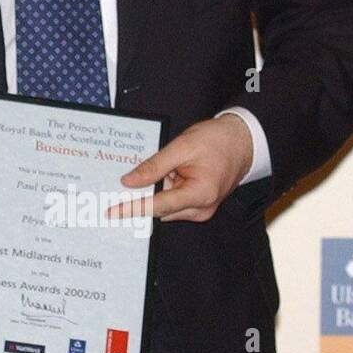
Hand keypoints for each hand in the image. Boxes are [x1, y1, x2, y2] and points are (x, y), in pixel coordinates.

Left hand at [112, 114, 253, 222]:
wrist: (242, 142)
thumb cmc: (216, 141)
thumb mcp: (182, 147)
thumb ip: (154, 166)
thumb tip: (129, 182)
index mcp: (200, 194)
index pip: (158, 206)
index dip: (133, 208)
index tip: (112, 211)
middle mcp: (201, 208)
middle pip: (159, 210)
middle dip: (138, 200)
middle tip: (110, 192)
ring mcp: (200, 209)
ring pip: (164, 207)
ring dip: (150, 193)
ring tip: (136, 177)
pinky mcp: (197, 205)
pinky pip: (171, 202)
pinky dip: (160, 191)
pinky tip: (153, 177)